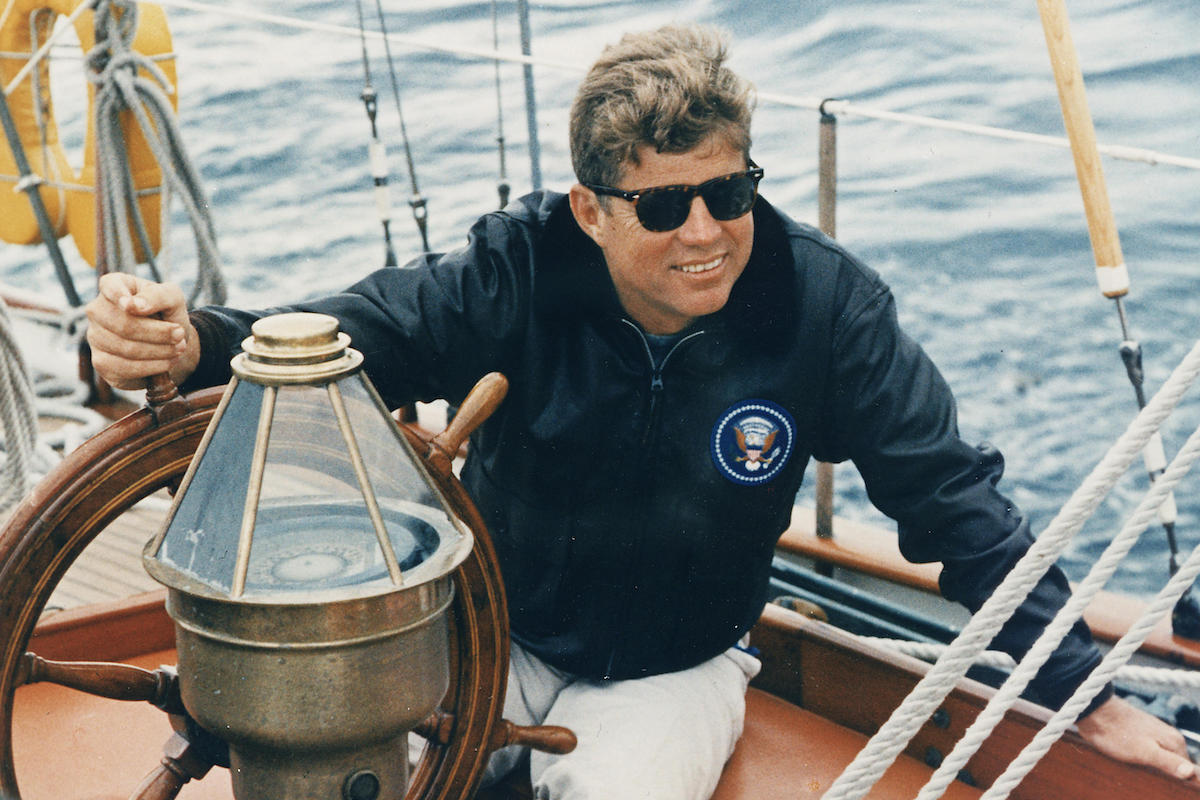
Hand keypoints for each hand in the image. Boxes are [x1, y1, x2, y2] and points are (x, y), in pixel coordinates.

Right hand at [85, 273, 199, 389]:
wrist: (170, 343)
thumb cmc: (167, 314)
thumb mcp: (172, 299)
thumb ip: (157, 295)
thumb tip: (132, 306)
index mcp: (114, 285)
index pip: (109, 286)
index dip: (118, 296)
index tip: (131, 306)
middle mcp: (97, 310)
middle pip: (123, 324)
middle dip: (158, 333)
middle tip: (180, 335)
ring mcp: (95, 336)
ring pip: (125, 348)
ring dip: (160, 351)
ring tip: (179, 348)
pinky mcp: (101, 362)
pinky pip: (124, 368)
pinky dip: (152, 366)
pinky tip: (167, 362)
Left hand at [1076, 695, 1198, 782]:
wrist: (1093, 710)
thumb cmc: (1116, 733)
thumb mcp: (1143, 751)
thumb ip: (1168, 762)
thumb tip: (1190, 773)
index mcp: (1175, 742)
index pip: (1188, 771)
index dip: (1179, 783)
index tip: (1166, 788)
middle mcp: (1168, 737)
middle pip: (1176, 766)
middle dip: (1166, 777)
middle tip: (1149, 780)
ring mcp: (1154, 735)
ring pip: (1161, 760)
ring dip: (1154, 770)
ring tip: (1140, 774)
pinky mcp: (1140, 735)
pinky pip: (1149, 754)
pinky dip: (1144, 762)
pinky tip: (1135, 767)